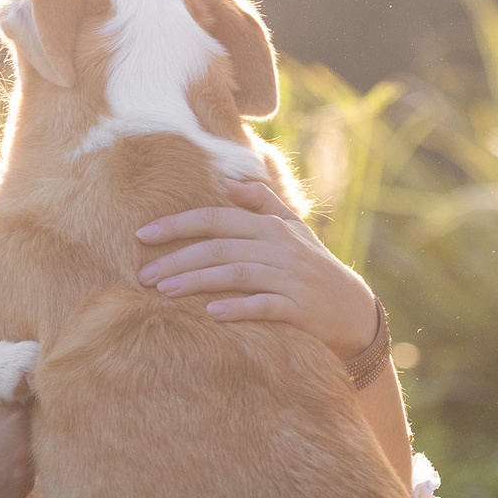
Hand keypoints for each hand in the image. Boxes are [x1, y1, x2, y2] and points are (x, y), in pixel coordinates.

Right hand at [0, 333, 34, 497]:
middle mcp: (26, 447)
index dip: (15, 385)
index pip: (30, 388)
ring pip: (31, 444)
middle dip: (15, 411)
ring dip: (15, 438)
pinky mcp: (17, 497)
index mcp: (11, 415)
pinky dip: (10, 464)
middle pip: (33, 418)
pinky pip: (24, 470)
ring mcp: (24, 476)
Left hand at [135, 177, 380, 360]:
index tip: (143, 234)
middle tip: (143, 275)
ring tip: (164, 291)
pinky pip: (264, 306)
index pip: (217, 218)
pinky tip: (211, 314)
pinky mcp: (298, 309)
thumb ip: (263, 203)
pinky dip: (237, 308)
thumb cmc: (313, 267)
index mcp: (272, 226)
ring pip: (236, 275)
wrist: (353, 310)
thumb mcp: (294, 230)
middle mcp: (279, 248)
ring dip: (197, 282)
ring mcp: (289, 278)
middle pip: (219, 247)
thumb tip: (229, 183)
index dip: (179, 224)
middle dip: (178, 258)